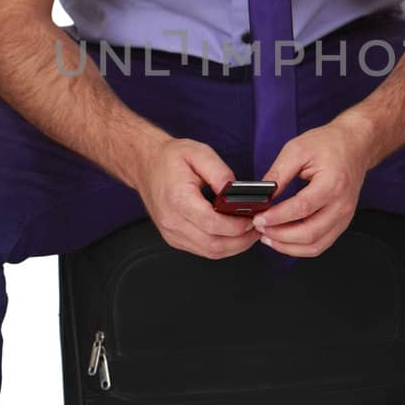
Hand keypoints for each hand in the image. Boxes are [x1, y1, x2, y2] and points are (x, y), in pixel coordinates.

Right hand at [133, 137, 257, 259]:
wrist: (145, 165)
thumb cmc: (170, 158)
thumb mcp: (199, 153)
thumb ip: (220, 172)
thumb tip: (236, 193)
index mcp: (178, 200)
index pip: (212, 224)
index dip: (237, 226)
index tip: (253, 218)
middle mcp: (172, 221)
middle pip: (213, 244)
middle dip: (241, 240)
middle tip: (258, 228)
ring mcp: (172, 233)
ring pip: (210, 251)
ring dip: (234, 247)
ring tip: (250, 233)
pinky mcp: (174, 238)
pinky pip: (202, 250)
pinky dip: (222, 246)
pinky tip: (234, 235)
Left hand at [251, 118, 370, 258]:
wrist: (355, 145)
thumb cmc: (329, 144)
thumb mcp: (297, 149)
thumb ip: (278, 173)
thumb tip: (261, 195)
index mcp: (332, 184)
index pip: (302, 208)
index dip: (278, 217)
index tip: (259, 219)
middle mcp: (342, 205)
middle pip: (310, 233)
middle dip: (280, 236)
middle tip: (260, 228)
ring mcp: (344, 216)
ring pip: (315, 245)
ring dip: (288, 247)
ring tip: (268, 238)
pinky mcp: (341, 223)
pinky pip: (321, 245)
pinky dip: (300, 248)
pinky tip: (283, 240)